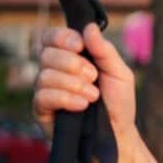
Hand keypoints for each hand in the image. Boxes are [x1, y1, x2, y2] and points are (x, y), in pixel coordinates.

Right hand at [33, 23, 135, 139]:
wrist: (118, 136)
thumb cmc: (118, 104)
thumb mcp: (120, 74)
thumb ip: (105, 50)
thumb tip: (89, 27)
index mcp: (71, 58)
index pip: (51, 37)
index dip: (62, 37)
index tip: (80, 47)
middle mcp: (54, 71)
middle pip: (47, 54)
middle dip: (73, 64)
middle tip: (94, 78)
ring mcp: (46, 90)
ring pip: (44, 75)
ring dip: (73, 84)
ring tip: (93, 97)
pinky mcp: (42, 111)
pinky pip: (43, 96)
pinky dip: (65, 98)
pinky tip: (82, 106)